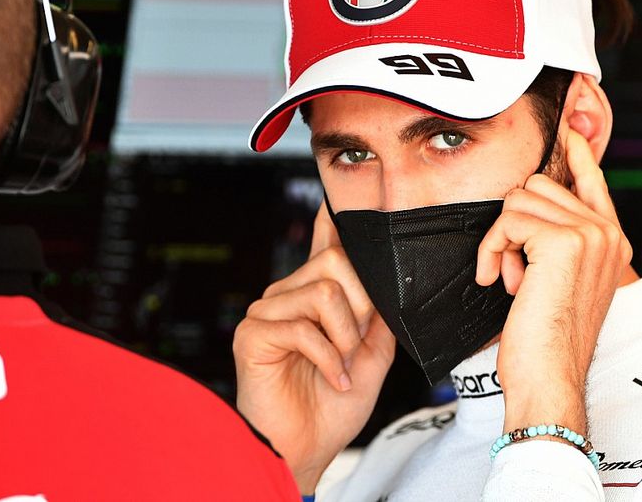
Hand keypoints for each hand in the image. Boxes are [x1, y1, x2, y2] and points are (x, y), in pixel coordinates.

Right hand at [234, 203, 396, 492]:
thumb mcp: (371, 354)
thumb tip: (389, 278)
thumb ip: (378, 314)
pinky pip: (303, 327)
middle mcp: (288, 293)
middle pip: (336, 263)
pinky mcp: (252, 333)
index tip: (336, 193)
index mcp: (314, 294)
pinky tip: (330, 377)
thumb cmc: (333, 404)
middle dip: (361, 306)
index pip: (324, 244)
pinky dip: (328, 358)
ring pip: (325, 292)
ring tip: (341, 362)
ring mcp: (267, 310)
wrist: (308, 448)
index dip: (331, 217)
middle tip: (355, 345)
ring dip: (345, 336)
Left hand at [474, 130, 632, 433]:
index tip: (571, 132)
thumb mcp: (559, 282)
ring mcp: (590, 234)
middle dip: (513, 225)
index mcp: (612, 242)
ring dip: (501, 238)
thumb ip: (557, 243)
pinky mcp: (563, 241)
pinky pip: (508, 220)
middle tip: (516, 270)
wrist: (549, 376)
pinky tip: (502, 281)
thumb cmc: (546, 338)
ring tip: (512, 278)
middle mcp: (607, 233)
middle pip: (539, 186)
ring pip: (520, 198)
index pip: (594, 182)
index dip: (578, 155)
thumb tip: (530, 205)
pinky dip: (493, 248)